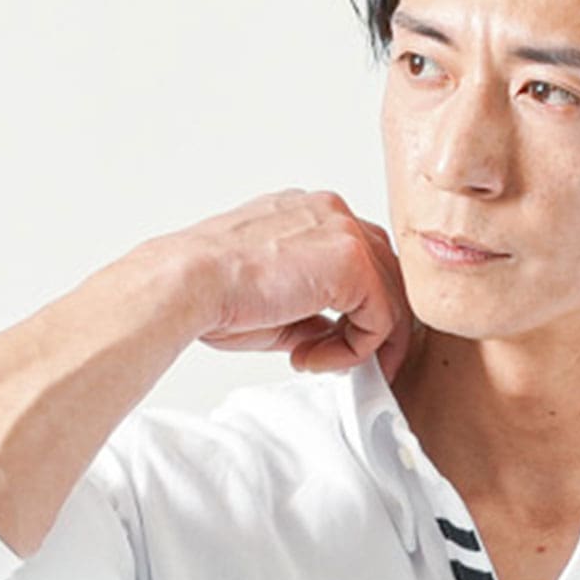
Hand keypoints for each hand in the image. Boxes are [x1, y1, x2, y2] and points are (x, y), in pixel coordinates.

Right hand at [174, 187, 416, 382]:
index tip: (328, 347)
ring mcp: (345, 232)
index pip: (360, 262)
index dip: (354, 311)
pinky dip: (355, 350)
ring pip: (389, 299)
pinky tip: (313, 359)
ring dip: (361, 345)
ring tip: (318, 365)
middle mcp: (332, 213)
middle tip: (341, 365)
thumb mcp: (277, 305)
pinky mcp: (353, 262)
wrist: (190, 283)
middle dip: (370, 329)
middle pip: (385, 276)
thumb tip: (335, 340)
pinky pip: (380, 318)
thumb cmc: (212, 291)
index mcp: (309, 215)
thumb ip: (314, 315)